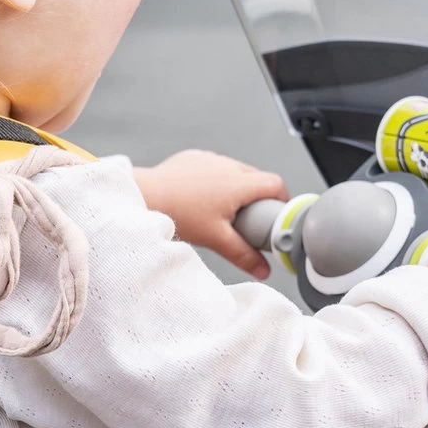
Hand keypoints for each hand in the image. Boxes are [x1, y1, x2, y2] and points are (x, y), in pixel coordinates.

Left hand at [134, 150, 288, 278]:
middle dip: (259, 196)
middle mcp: (228, 165)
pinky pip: (214, 167)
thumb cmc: (179, 214)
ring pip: (235, 170)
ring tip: (225, 209)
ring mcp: (210, 159)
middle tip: (251, 218)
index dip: (281, 199)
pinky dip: (216, 179)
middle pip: (257, 177)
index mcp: (239, 183)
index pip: (276, 184)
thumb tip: (263, 270)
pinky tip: (203, 197)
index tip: (276, 213)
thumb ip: (244, 255)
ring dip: (237, 186)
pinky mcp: (194, 157)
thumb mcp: (217, 239)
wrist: (146, 196)